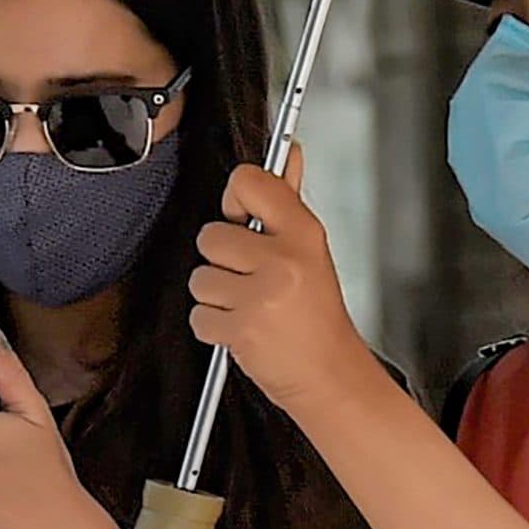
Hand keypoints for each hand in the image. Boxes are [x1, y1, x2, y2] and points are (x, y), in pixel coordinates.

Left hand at [190, 149, 369, 418]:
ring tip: (251, 308)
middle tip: (252, 280)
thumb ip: (288, 201)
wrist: (328, 374)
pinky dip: (214, 326)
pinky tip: (244, 329)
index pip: (248, 181)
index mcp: (302, 233)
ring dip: (217, 296)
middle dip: (223, 260)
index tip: (244, 216)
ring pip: (201, 278)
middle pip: (211, 235)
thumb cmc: (318, 315)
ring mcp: (260, 296)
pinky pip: (199, 315)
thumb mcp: (310, 252)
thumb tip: (288, 153)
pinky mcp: (240, 329)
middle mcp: (282, 260)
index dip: (236, 199)